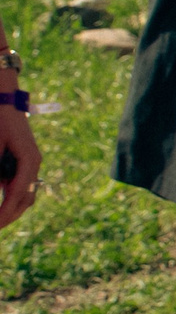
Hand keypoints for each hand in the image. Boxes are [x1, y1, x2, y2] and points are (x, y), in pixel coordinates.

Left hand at [0, 103, 38, 230]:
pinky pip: (19, 185)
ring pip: (25, 194)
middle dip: (10, 216)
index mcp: (30, 160)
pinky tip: (1, 202)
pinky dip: (10, 198)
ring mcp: (30, 163)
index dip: (5, 212)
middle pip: (26, 199)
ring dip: (11, 209)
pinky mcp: (23, 161)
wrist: (4, 97)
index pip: (18, 194)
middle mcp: (33, 164)